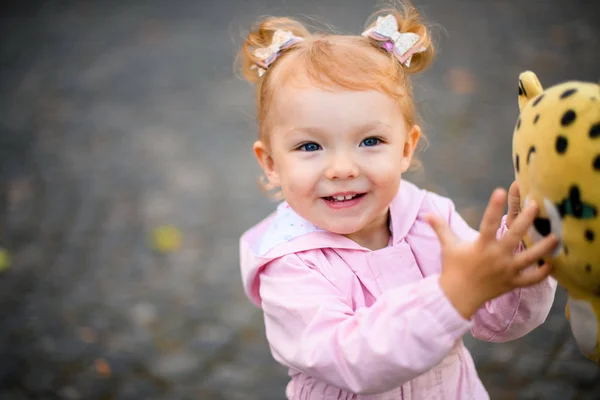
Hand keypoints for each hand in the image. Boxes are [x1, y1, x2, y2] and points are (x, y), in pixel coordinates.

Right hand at [426, 188, 557, 319]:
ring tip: (556, 236)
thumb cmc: (453, 268)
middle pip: (514, 236)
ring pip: (529, 258)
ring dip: (544, 247)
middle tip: (535, 205)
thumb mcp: (448, 246)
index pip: (488, 223)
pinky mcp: (512, 283)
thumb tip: (426, 214)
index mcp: (480, 246)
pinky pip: (531, 279)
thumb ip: (440, 227)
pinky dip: (542, 273)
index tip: (501, 190)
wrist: (457, 297)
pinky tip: (551, 263)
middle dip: (526, 219)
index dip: (494, 206)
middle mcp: (495, 257)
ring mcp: (506, 271)